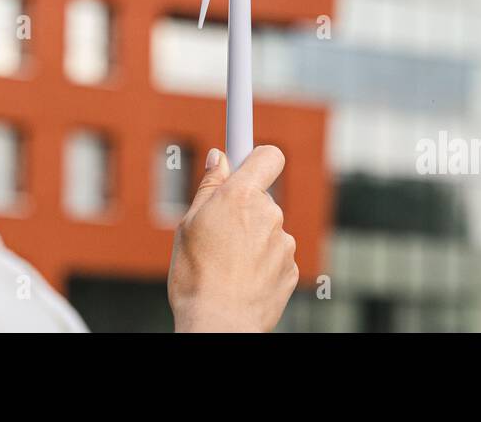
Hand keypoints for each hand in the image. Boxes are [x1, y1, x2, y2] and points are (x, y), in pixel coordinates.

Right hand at [168, 145, 298, 331]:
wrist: (218, 325)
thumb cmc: (195, 276)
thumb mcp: (188, 224)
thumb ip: (209, 187)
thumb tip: (220, 157)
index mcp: (242, 196)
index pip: (268, 155)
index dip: (256, 156)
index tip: (245, 160)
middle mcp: (270, 215)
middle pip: (262, 198)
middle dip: (243, 209)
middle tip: (218, 232)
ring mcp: (284, 244)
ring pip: (268, 229)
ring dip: (252, 239)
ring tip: (227, 264)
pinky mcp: (291, 270)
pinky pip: (275, 255)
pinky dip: (262, 263)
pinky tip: (241, 279)